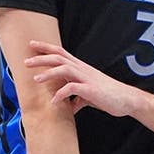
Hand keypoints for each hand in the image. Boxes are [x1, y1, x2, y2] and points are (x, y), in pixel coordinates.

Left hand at [25, 41, 142, 116]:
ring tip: (36, 79)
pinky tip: (54, 102)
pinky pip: (73, 88)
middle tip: (26, 62)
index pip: (61, 53)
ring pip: (64, 69)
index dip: (46, 48)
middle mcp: (83, 70)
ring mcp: (87, 79)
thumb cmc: (109, 96)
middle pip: (59, 58)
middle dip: (42, 58)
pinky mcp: (91, 90)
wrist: (127, 100)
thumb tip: (68, 107)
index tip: (32, 45)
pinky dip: (61, 94)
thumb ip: (77, 99)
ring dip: (49, 73)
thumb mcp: (89, 96)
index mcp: (81, 68)